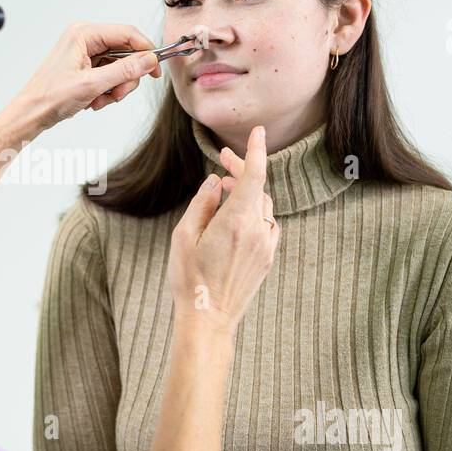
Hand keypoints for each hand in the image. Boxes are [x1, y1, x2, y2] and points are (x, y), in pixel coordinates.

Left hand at [16, 22, 162, 132]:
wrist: (32, 113)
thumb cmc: (50, 96)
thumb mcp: (93, 84)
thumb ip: (125, 70)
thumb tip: (149, 60)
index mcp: (84, 33)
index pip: (127, 33)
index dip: (146, 51)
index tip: (156, 70)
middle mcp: (85, 38)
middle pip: (125, 52)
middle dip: (125, 77)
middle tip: (117, 94)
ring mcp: (85, 52)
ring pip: (119, 66)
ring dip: (115, 87)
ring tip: (100, 100)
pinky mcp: (85, 65)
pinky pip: (109, 74)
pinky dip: (107, 90)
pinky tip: (95, 100)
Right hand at [167, 125, 280, 331]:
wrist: (208, 319)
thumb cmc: (189, 278)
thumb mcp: (184, 235)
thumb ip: (203, 203)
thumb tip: (217, 182)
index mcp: (236, 221)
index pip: (255, 174)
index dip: (256, 149)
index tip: (257, 131)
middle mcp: (257, 230)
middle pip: (258, 187)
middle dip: (242, 169)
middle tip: (223, 160)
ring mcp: (266, 246)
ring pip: (264, 205)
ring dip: (248, 192)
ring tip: (226, 188)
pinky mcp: (268, 259)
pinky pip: (267, 224)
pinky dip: (256, 212)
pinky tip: (237, 216)